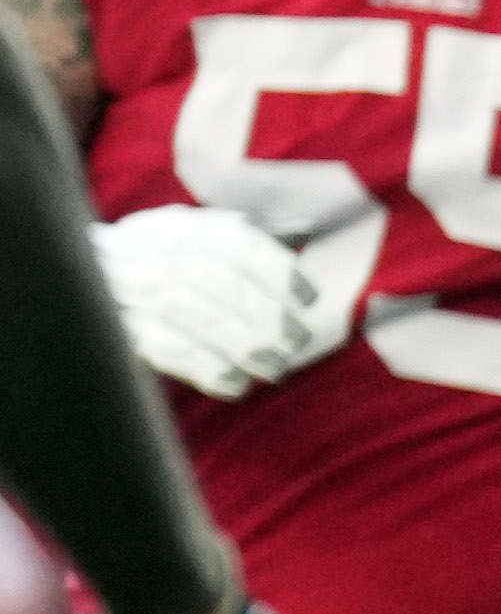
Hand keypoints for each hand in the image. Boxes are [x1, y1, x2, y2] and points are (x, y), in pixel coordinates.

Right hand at [96, 208, 341, 401]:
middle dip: (266, 315)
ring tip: (274, 367)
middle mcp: (154, 252)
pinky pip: (165, 349)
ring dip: (243, 346)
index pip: (235, 245)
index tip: (308, 298)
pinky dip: (206, 368)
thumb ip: (237, 238)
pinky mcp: (116, 327)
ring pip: (196, 317)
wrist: (79, 276)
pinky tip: (235, 385)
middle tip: (297, 340)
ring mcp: (129, 289)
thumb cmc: (157, 261)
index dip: (277, 271)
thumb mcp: (190, 235)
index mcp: (180, 228)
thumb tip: (307, 231)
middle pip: (220, 283)